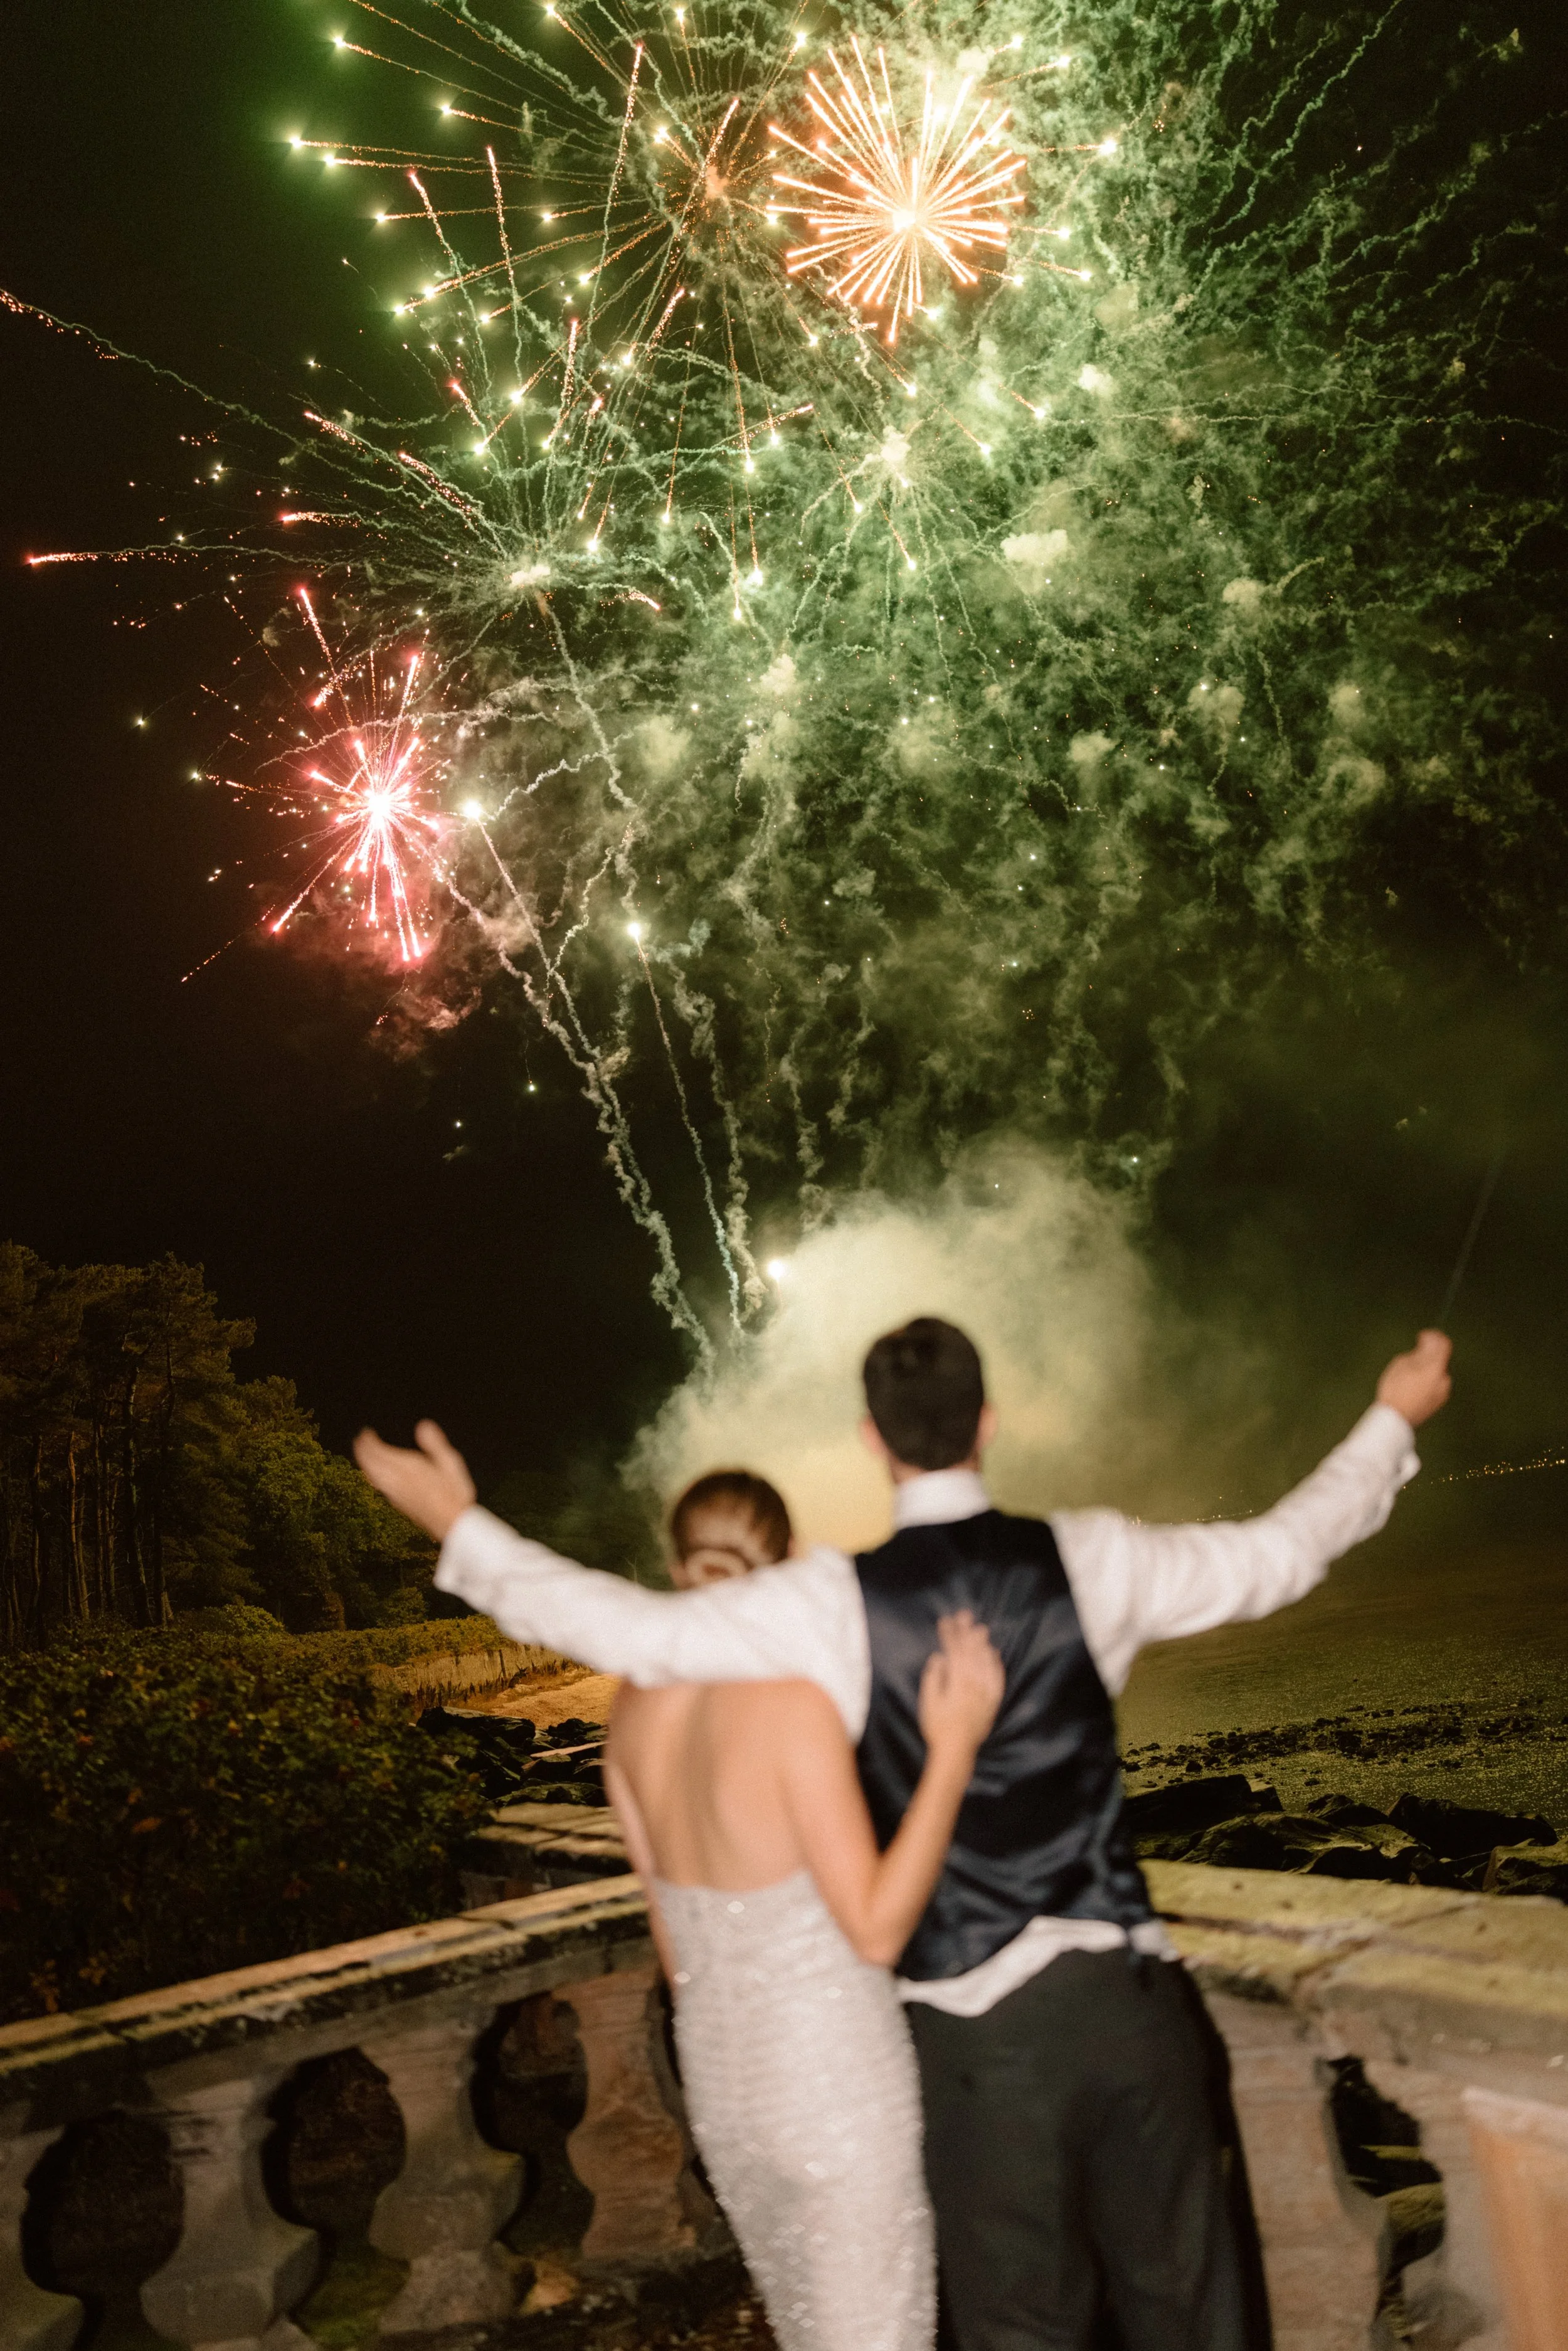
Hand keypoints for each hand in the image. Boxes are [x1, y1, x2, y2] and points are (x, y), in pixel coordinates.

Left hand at [354, 1420, 475, 1540]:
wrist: (452, 1523)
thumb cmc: (454, 1493)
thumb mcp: (451, 1464)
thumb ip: (436, 1444)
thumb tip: (423, 1426)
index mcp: (409, 1467)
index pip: (380, 1452)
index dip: (369, 1441)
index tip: (365, 1433)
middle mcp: (398, 1480)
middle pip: (372, 1463)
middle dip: (362, 1450)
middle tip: (358, 1440)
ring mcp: (396, 1493)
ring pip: (372, 1475)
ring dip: (363, 1463)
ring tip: (360, 1454)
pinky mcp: (398, 1503)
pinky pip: (378, 1486)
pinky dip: (370, 1476)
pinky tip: (372, 1477)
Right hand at [917, 1610, 1004, 1756]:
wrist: (956, 1751)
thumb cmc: (937, 1726)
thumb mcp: (928, 1701)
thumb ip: (934, 1677)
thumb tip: (939, 1657)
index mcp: (958, 1681)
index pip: (954, 1651)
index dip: (949, 1634)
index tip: (944, 1620)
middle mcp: (975, 1684)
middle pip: (971, 1652)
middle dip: (966, 1632)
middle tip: (964, 1614)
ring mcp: (986, 1693)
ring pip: (986, 1662)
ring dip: (982, 1644)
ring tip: (979, 1628)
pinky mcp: (992, 1702)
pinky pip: (998, 1678)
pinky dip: (996, 1664)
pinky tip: (993, 1654)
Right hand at [1376, 1330, 1452, 1428]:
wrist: (1395, 1419)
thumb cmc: (1395, 1389)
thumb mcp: (1402, 1364)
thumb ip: (1418, 1354)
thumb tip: (1425, 1350)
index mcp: (1436, 1367)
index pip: (1443, 1344)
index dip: (1434, 1336)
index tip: (1423, 1335)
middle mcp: (1444, 1379)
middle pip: (1440, 1359)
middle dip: (1429, 1352)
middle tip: (1414, 1350)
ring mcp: (1443, 1392)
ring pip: (1437, 1372)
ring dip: (1428, 1367)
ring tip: (1410, 1369)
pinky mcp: (1438, 1402)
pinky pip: (1435, 1384)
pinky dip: (1428, 1379)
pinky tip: (1413, 1383)